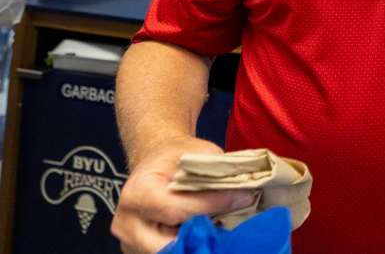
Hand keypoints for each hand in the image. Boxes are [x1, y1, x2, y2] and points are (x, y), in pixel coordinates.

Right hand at [112, 136, 255, 253]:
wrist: (154, 163)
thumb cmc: (176, 157)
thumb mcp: (197, 152)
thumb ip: (216, 173)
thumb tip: (243, 193)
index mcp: (138, 193)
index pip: (177, 210)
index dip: (212, 205)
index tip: (244, 198)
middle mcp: (128, 223)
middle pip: (170, 243)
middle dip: (204, 236)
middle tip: (234, 224)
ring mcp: (131, 242)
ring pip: (172, 253)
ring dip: (200, 245)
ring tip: (223, 229)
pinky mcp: (139, 253)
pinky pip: (171, 253)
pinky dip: (191, 247)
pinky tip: (208, 235)